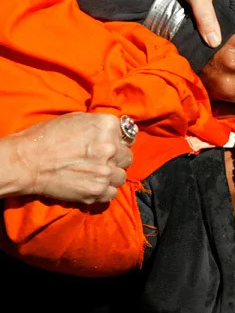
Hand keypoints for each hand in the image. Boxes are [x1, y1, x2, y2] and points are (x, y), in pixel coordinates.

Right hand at [15, 113, 134, 203]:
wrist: (27, 162)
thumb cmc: (47, 137)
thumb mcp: (76, 119)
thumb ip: (100, 126)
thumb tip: (114, 133)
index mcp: (107, 126)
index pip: (128, 135)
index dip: (119, 141)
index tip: (111, 145)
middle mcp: (111, 147)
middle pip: (127, 157)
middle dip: (116, 159)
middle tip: (100, 161)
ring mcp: (106, 171)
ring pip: (121, 176)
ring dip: (111, 176)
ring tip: (94, 174)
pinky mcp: (98, 190)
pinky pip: (112, 193)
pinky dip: (104, 191)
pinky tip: (92, 185)